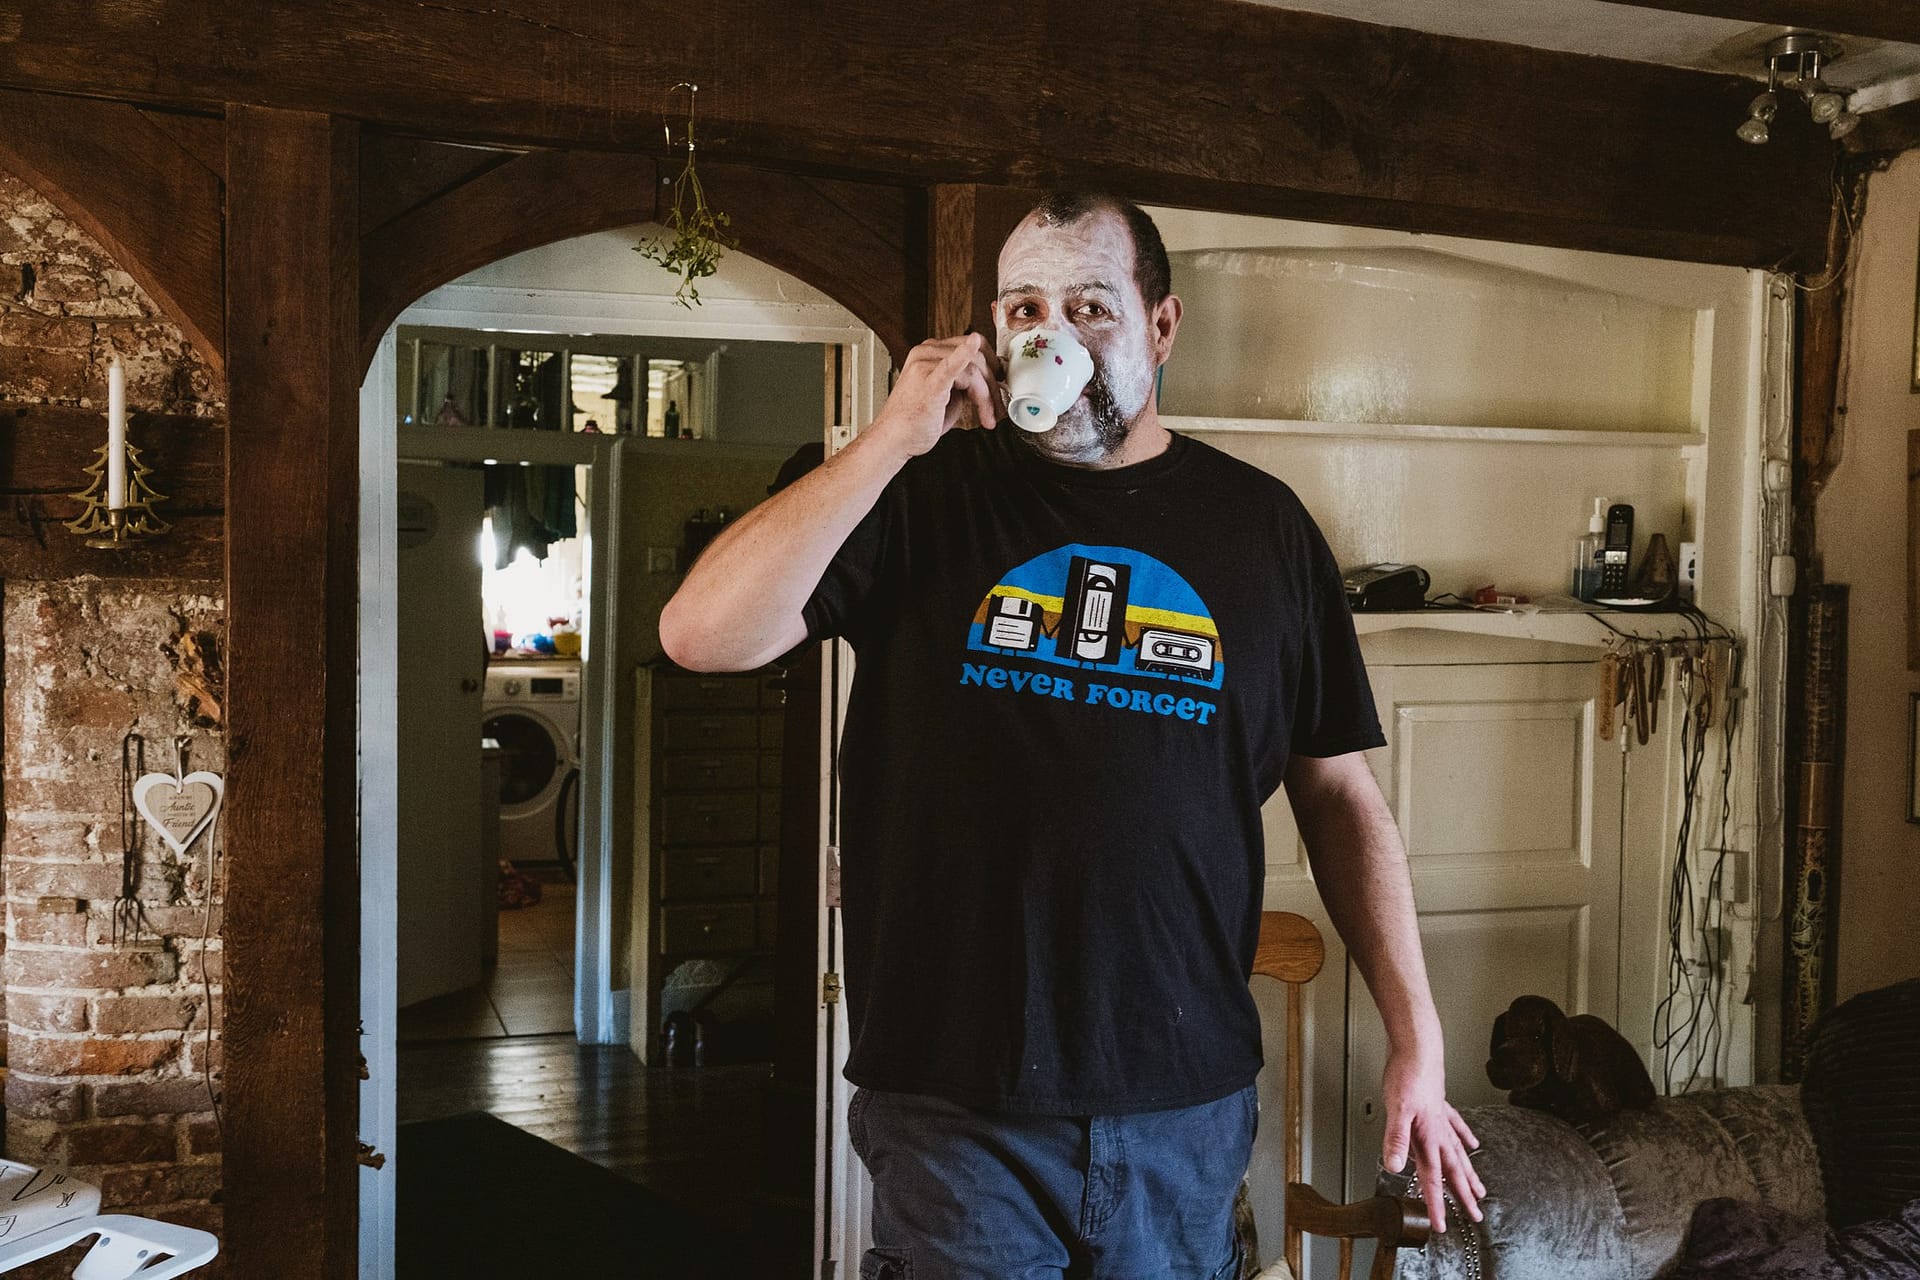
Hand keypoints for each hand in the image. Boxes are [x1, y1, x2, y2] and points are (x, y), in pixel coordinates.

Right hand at [867, 333, 1001, 458]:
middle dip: (991, 385)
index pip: (971, 345)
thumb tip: (989, 380)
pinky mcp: (929, 382)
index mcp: (930, 353)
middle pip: (976, 358)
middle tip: (995, 408)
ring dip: (985, 396)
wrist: (895, 440)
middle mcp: (926, 354)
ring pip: (973, 371)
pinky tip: (972, 347)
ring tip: (986, 416)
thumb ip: (965, 383)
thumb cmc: (915, 421)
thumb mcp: (946, 395)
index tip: (997, 382)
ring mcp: (925, 365)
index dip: (991, 363)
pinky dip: (963, 356)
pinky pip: (950, 366)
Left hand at [1381, 1049, 1484, 1232]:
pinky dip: (1466, 1138)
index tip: (1440, 1226)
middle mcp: (1439, 1132)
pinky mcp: (1440, 1105)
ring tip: (1480, 1191)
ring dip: (1469, 1174)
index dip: (1435, 1204)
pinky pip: (1457, 1127)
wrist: (1417, 1048)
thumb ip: (1396, 1140)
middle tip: (1476, 1216)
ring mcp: (1442, 1119)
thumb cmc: (1406, 1076)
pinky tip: (1473, 1145)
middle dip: (1463, 1196)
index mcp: (1429, 1137)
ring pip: (1459, 1153)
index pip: (1432, 1178)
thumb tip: (1395, 1167)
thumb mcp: (1396, 1110)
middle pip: (1453, 1171)